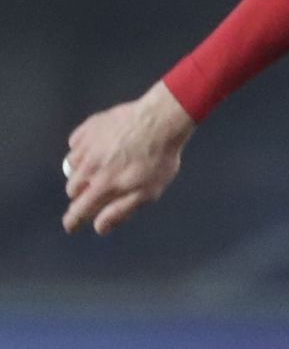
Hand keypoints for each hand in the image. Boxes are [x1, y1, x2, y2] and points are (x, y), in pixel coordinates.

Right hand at [62, 82, 194, 235]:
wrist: (159, 121)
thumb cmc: (158, 159)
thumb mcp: (147, 192)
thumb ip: (120, 211)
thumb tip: (99, 227)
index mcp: (103, 185)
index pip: (80, 208)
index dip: (74, 220)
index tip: (70, 226)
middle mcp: (88, 167)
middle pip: (73, 188)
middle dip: (81, 194)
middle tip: (97, 191)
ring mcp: (85, 146)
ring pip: (71, 165)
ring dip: (81, 171)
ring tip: (101, 167)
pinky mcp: (86, 128)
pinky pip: (75, 144)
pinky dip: (82, 149)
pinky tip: (99, 148)